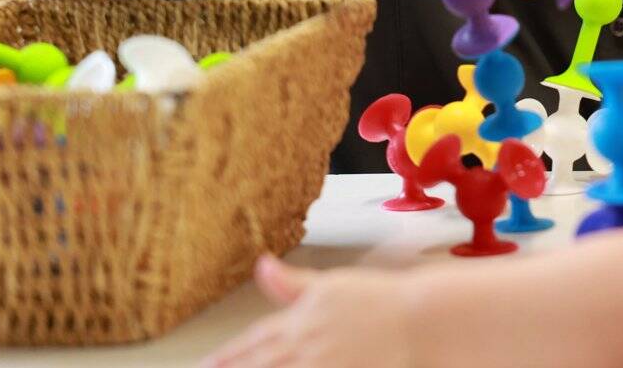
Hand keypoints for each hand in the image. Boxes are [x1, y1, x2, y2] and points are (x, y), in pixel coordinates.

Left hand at [202, 255, 411, 367]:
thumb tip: (261, 265)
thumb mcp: (329, 284)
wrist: (416, 317)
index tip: (206, 364)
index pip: (254, 342)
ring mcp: (323, 365)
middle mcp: (306, 348)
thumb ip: (291, 283)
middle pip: (260, 366)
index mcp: (300, 321)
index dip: (227, 356)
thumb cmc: (376, 299)